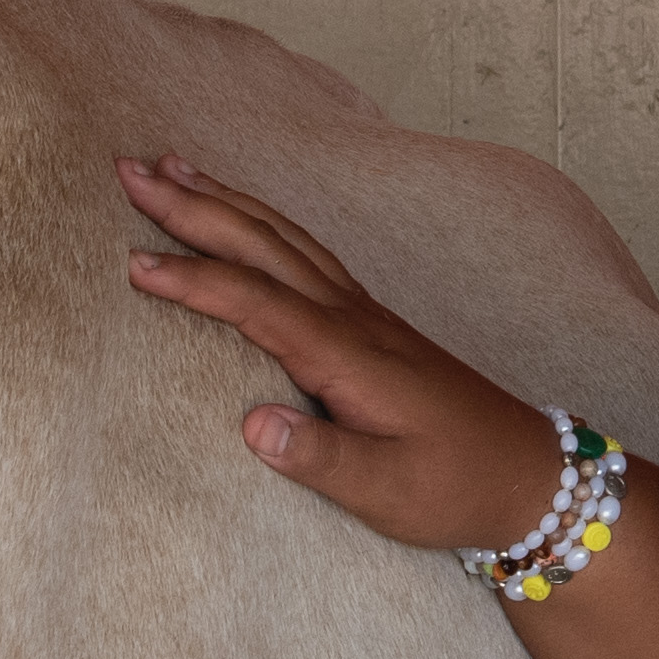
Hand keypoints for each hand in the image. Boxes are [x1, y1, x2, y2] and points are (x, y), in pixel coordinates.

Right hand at [120, 159, 587, 561]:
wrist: (527, 474)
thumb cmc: (455, 487)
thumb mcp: (387, 491)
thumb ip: (320, 459)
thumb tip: (252, 425)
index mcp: (349, 355)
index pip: (256, 303)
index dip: (193, 281)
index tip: (132, 263)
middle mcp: (354, 319)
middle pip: (263, 245)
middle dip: (194, 206)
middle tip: (130, 170)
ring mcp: (364, 313)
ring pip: (284, 238)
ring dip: (225, 200)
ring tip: (172, 167)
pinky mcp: (370, 321)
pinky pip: (304, 252)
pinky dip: (262, 222)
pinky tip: (244, 214)